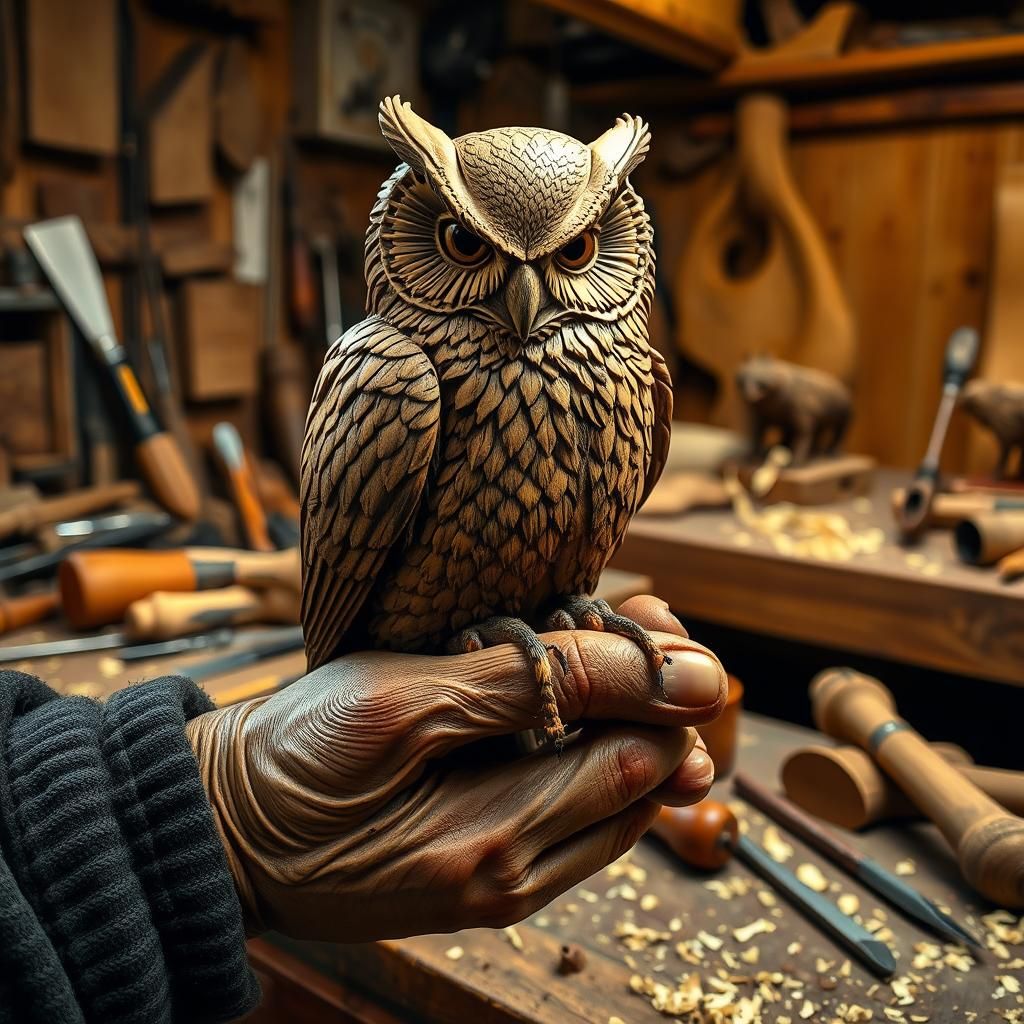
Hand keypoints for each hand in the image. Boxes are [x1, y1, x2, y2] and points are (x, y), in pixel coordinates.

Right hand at [186, 596, 724, 941]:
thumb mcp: (409, 702)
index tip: (655, 618)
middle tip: (633, 618)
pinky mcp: (478, 876)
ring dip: (617, 722)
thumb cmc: (296, 759)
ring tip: (588, 647)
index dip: (668, 687)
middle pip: (640, 787)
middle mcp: (516, 882)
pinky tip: (551, 701)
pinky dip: (577, 753)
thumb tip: (678, 677)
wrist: (220, 828)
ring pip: (611, 804)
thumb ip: (545, 687)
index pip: (644, 762)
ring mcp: (499, 887)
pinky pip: (564, 817)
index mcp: (501, 844)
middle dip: (651, 699)